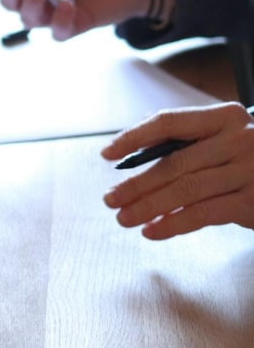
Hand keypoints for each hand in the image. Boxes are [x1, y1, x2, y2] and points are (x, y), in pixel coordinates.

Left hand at [102, 103, 253, 238]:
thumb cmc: (250, 159)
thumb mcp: (224, 140)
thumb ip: (185, 143)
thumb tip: (131, 155)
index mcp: (225, 117)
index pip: (169, 122)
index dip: (134, 137)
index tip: (108, 154)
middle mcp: (239, 140)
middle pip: (174, 162)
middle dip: (136, 184)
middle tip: (110, 198)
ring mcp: (250, 171)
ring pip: (185, 190)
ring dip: (148, 206)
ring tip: (124, 218)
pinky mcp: (253, 202)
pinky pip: (204, 214)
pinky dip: (173, 223)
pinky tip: (152, 230)